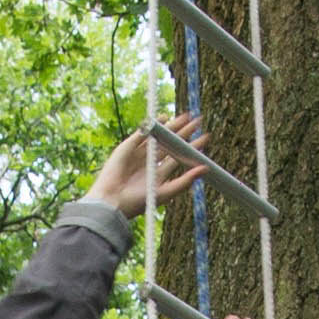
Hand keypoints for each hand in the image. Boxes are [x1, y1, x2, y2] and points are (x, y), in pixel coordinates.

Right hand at [89, 109, 203, 220]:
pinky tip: (164, 118)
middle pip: (170, 143)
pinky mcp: (127, 147)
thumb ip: (185, 182)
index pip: (179, 157)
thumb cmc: (137, 202)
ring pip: (158, 136)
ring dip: (171, 126)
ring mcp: (138, 153)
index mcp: (158, 174)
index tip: (205, 137)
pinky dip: (152, 125)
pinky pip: (142, 133)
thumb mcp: (164, 192)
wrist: (112, 201)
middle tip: (198, 120)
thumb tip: (205, 168)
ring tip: (185, 116)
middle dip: (184, 132)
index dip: (192, 147)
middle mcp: (150, 162)